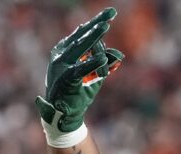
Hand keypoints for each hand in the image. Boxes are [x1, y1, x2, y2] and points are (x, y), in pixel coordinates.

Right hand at [35, 7, 123, 133]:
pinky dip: (92, 63)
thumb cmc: (78, 93)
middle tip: (111, 13)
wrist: (64, 114)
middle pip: (82, 35)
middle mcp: (61, 55)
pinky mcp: (65, 79)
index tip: (111, 14)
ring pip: (80, 47)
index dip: (97, 23)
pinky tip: (103, 58)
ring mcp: (61, 65)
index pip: (83, 34)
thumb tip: (118, 55)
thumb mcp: (94, 77)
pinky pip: (80, 68)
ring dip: (94, 37)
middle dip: (97, 24)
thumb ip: (104, 65)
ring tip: (106, 27)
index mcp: (65, 51)